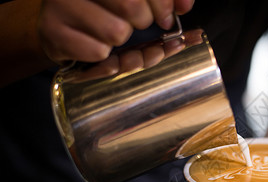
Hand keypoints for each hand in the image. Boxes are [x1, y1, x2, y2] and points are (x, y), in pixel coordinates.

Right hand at [37, 0, 193, 62]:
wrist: (62, 31)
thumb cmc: (103, 16)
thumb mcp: (132, 6)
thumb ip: (162, 2)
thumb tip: (185, 5)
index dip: (162, 5)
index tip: (167, 19)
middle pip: (132, 8)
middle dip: (143, 26)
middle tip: (135, 30)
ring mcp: (61, 6)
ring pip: (116, 33)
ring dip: (122, 45)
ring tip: (113, 42)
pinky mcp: (53, 33)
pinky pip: (98, 53)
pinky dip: (105, 60)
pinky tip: (98, 50)